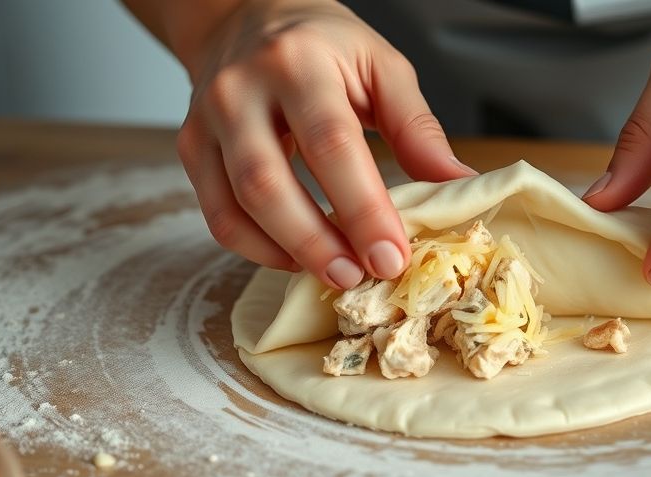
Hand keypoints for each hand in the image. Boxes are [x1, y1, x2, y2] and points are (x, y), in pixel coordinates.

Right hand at [175, 0, 475, 288]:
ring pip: (237, 207)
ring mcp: (208, 122)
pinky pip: (218, 216)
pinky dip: (257, 248)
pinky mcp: (192, 148)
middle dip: (318, 242)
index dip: (362, 208)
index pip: (331, 145)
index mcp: (298, 63)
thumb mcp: (381, 67)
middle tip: (361, 277)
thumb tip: (458, 185)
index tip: (391, 256)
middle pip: (270, 184)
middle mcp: (241, 91)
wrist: (245, 17)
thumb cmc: (322, 45)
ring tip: (336, 274)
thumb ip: (417, 127)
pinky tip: (295, 258)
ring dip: (288, 252)